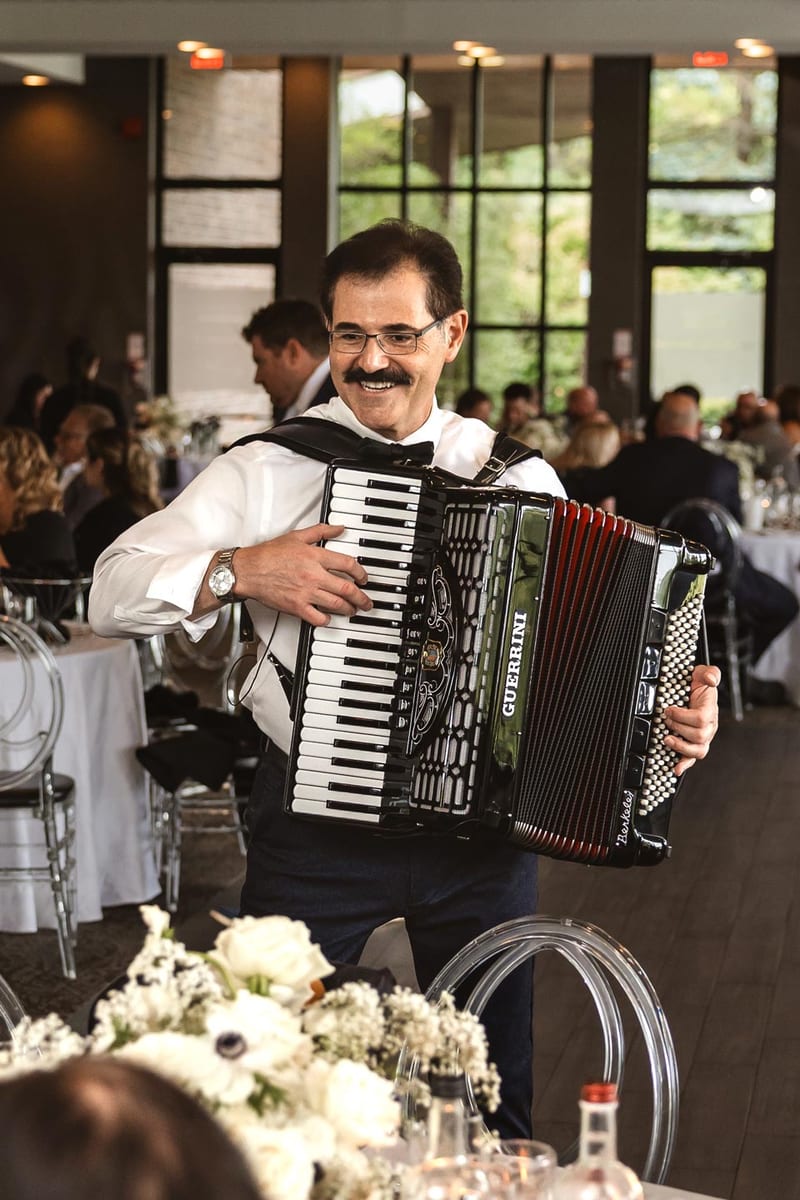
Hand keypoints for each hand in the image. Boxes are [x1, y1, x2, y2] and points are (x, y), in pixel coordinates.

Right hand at [233, 523, 371, 626]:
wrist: (248, 571)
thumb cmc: (268, 555)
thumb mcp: (296, 536)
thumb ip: (321, 531)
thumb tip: (339, 528)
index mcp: (315, 556)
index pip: (348, 564)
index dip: (361, 572)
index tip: (363, 578)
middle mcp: (313, 575)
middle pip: (347, 588)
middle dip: (361, 597)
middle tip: (366, 601)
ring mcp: (306, 592)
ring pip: (336, 604)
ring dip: (349, 609)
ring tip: (353, 610)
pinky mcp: (296, 607)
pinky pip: (318, 618)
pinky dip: (326, 620)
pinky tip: (328, 618)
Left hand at [663, 664, 720, 776]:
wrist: (694, 692)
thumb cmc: (697, 685)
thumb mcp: (702, 673)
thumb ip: (710, 672)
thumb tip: (711, 679)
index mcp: (711, 710)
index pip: (701, 718)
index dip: (683, 715)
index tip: (669, 709)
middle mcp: (709, 726)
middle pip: (699, 735)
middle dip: (678, 727)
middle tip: (666, 720)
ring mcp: (703, 738)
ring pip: (698, 750)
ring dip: (680, 746)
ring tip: (666, 738)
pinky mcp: (695, 745)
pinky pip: (692, 759)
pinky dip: (684, 765)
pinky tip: (675, 768)